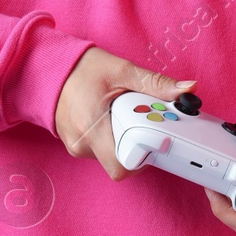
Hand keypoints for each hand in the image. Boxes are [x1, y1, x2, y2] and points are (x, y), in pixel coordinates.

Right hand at [55, 47, 195, 181]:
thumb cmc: (81, 69)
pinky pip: (102, 151)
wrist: (48, 69)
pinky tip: (112, 119)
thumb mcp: (122, 70)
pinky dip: (112, 138)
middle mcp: (82, 143)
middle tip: (142, 123)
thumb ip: (155, 83)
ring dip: (124, 141)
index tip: (155, 139)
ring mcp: (77, 147)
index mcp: (92, 127)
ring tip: (123, 115)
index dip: (144, 157)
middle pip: (121, 163)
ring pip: (112, 157)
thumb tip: (188, 90)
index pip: (123, 166)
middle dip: (137, 147)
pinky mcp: (76, 146)